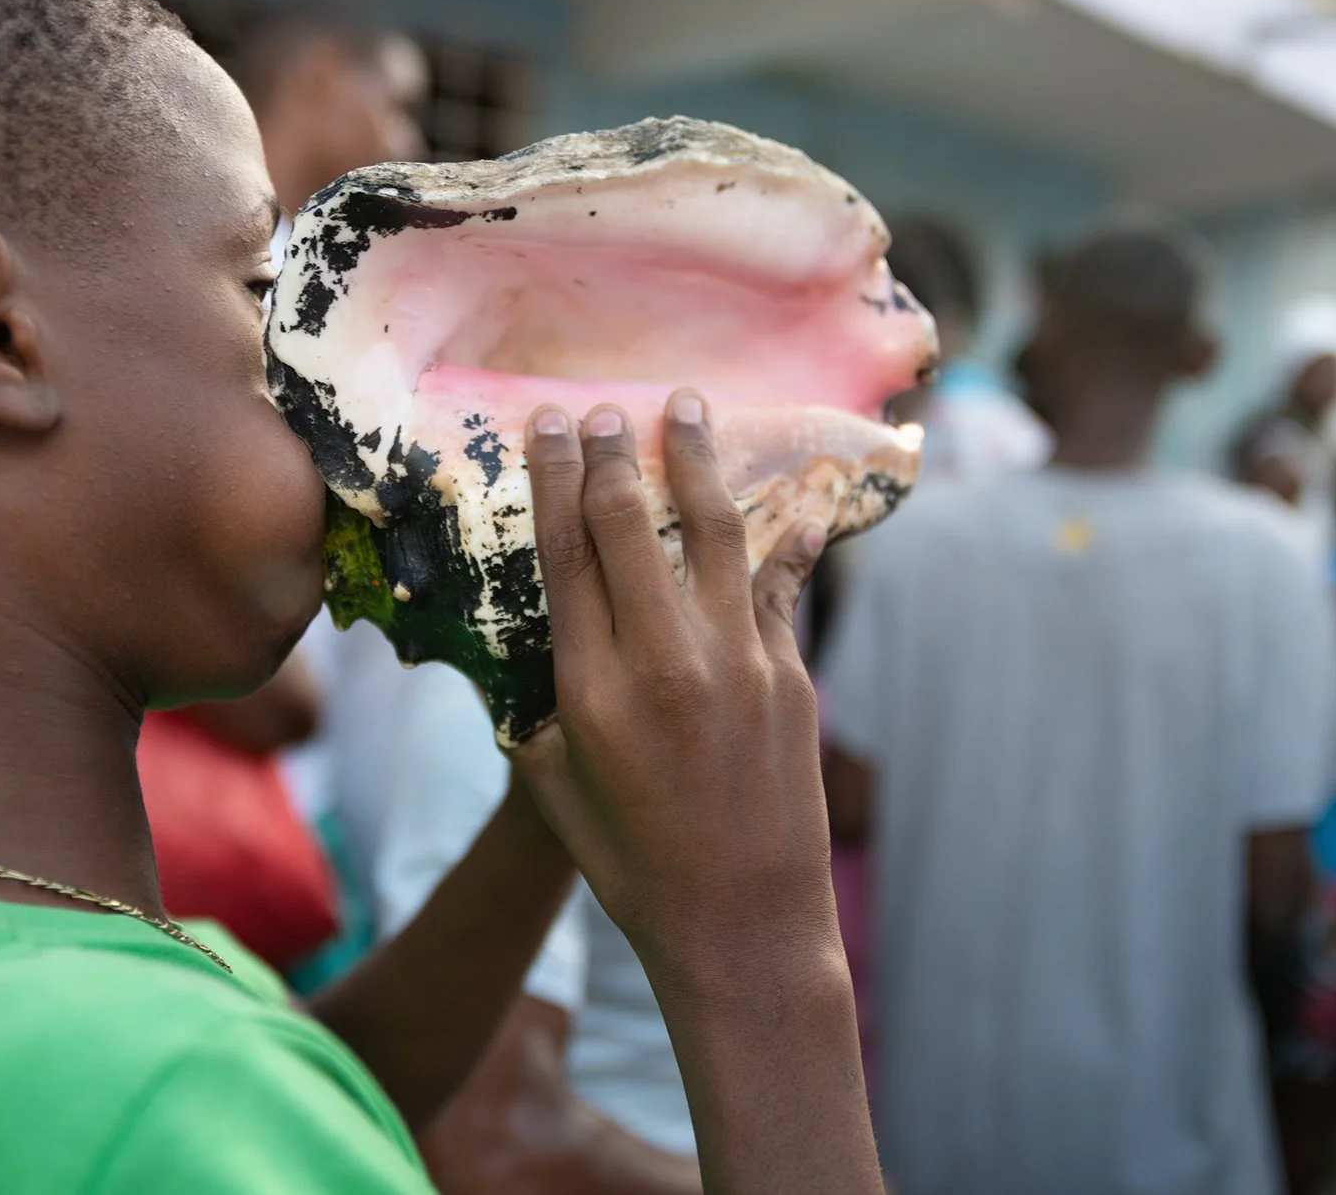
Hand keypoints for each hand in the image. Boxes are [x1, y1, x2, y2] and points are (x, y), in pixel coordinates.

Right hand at [511, 390, 831, 975]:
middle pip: (631, 526)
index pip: (566, 554)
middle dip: (613, 455)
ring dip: (698, 464)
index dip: (554, 480)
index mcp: (590, 688)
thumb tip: (536, 662)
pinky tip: (800, 509)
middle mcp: (663, 659)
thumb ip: (536, 718)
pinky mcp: (790, 677)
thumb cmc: (633, 868)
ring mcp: (737, 662)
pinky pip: (782, 589)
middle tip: (603, 408)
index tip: (549, 426)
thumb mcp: (556, 794)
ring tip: (690, 408)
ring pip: (714, 534)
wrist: (743, 927)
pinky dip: (789, 545)